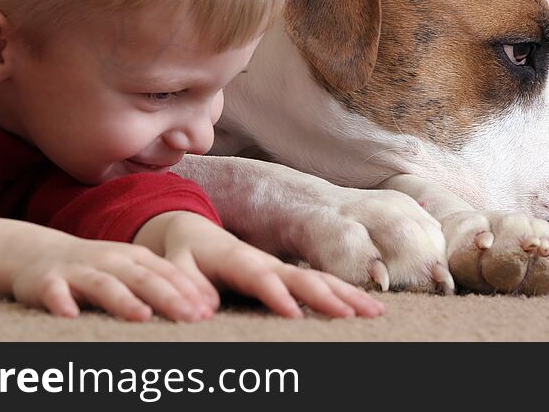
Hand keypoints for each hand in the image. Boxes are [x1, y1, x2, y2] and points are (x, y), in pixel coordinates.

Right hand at [0, 216, 213, 321]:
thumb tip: (207, 307)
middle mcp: (110, 260)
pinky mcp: (47, 282)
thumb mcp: (131, 271)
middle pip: (143, 278)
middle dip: (169, 297)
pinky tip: (69, 314)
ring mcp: (78, 270)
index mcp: (134, 258)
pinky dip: (61, 302)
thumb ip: (163, 285)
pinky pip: (53, 293)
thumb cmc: (97, 269)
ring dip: (122, 300)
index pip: (166, 274)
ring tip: (141, 316)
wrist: (38, 254)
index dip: (188, 291)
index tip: (209, 311)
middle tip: (192, 317)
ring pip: (103, 285)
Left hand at [136, 211, 385, 318]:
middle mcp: (265, 262)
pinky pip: (321, 284)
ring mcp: (280, 268)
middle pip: (302, 277)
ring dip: (346, 294)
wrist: (193, 231)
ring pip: (319, 279)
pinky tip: (365, 309)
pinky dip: (345, 294)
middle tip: (352, 315)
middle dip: (328, 295)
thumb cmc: (184, 253)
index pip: (261, 278)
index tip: (294, 315)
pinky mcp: (287, 276)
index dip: (277, 296)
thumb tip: (201, 312)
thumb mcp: (174, 264)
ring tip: (374, 311)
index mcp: (237, 259)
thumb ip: (185, 285)